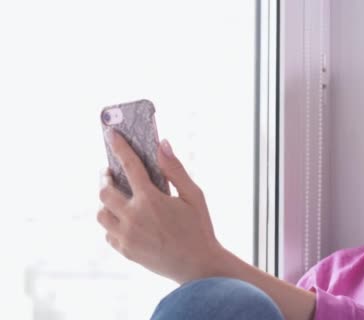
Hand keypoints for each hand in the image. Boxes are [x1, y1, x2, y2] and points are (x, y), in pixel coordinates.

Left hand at [97, 129, 221, 283]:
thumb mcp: (194, 196)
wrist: (199, 266)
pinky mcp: (126, 251)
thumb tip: (162, 144)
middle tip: (112, 173)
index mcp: (151, 200)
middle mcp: (134, 217)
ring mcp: (127, 236)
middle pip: (104, 191)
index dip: (119, 147)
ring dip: (106, 202)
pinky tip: (126, 220)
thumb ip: (175, 169)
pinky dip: (113, 223)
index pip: (129, 166)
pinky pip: (108, 233)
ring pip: (101, 213)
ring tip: (118, 197)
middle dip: (105, 178)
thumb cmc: (199, 228)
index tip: (111, 134)